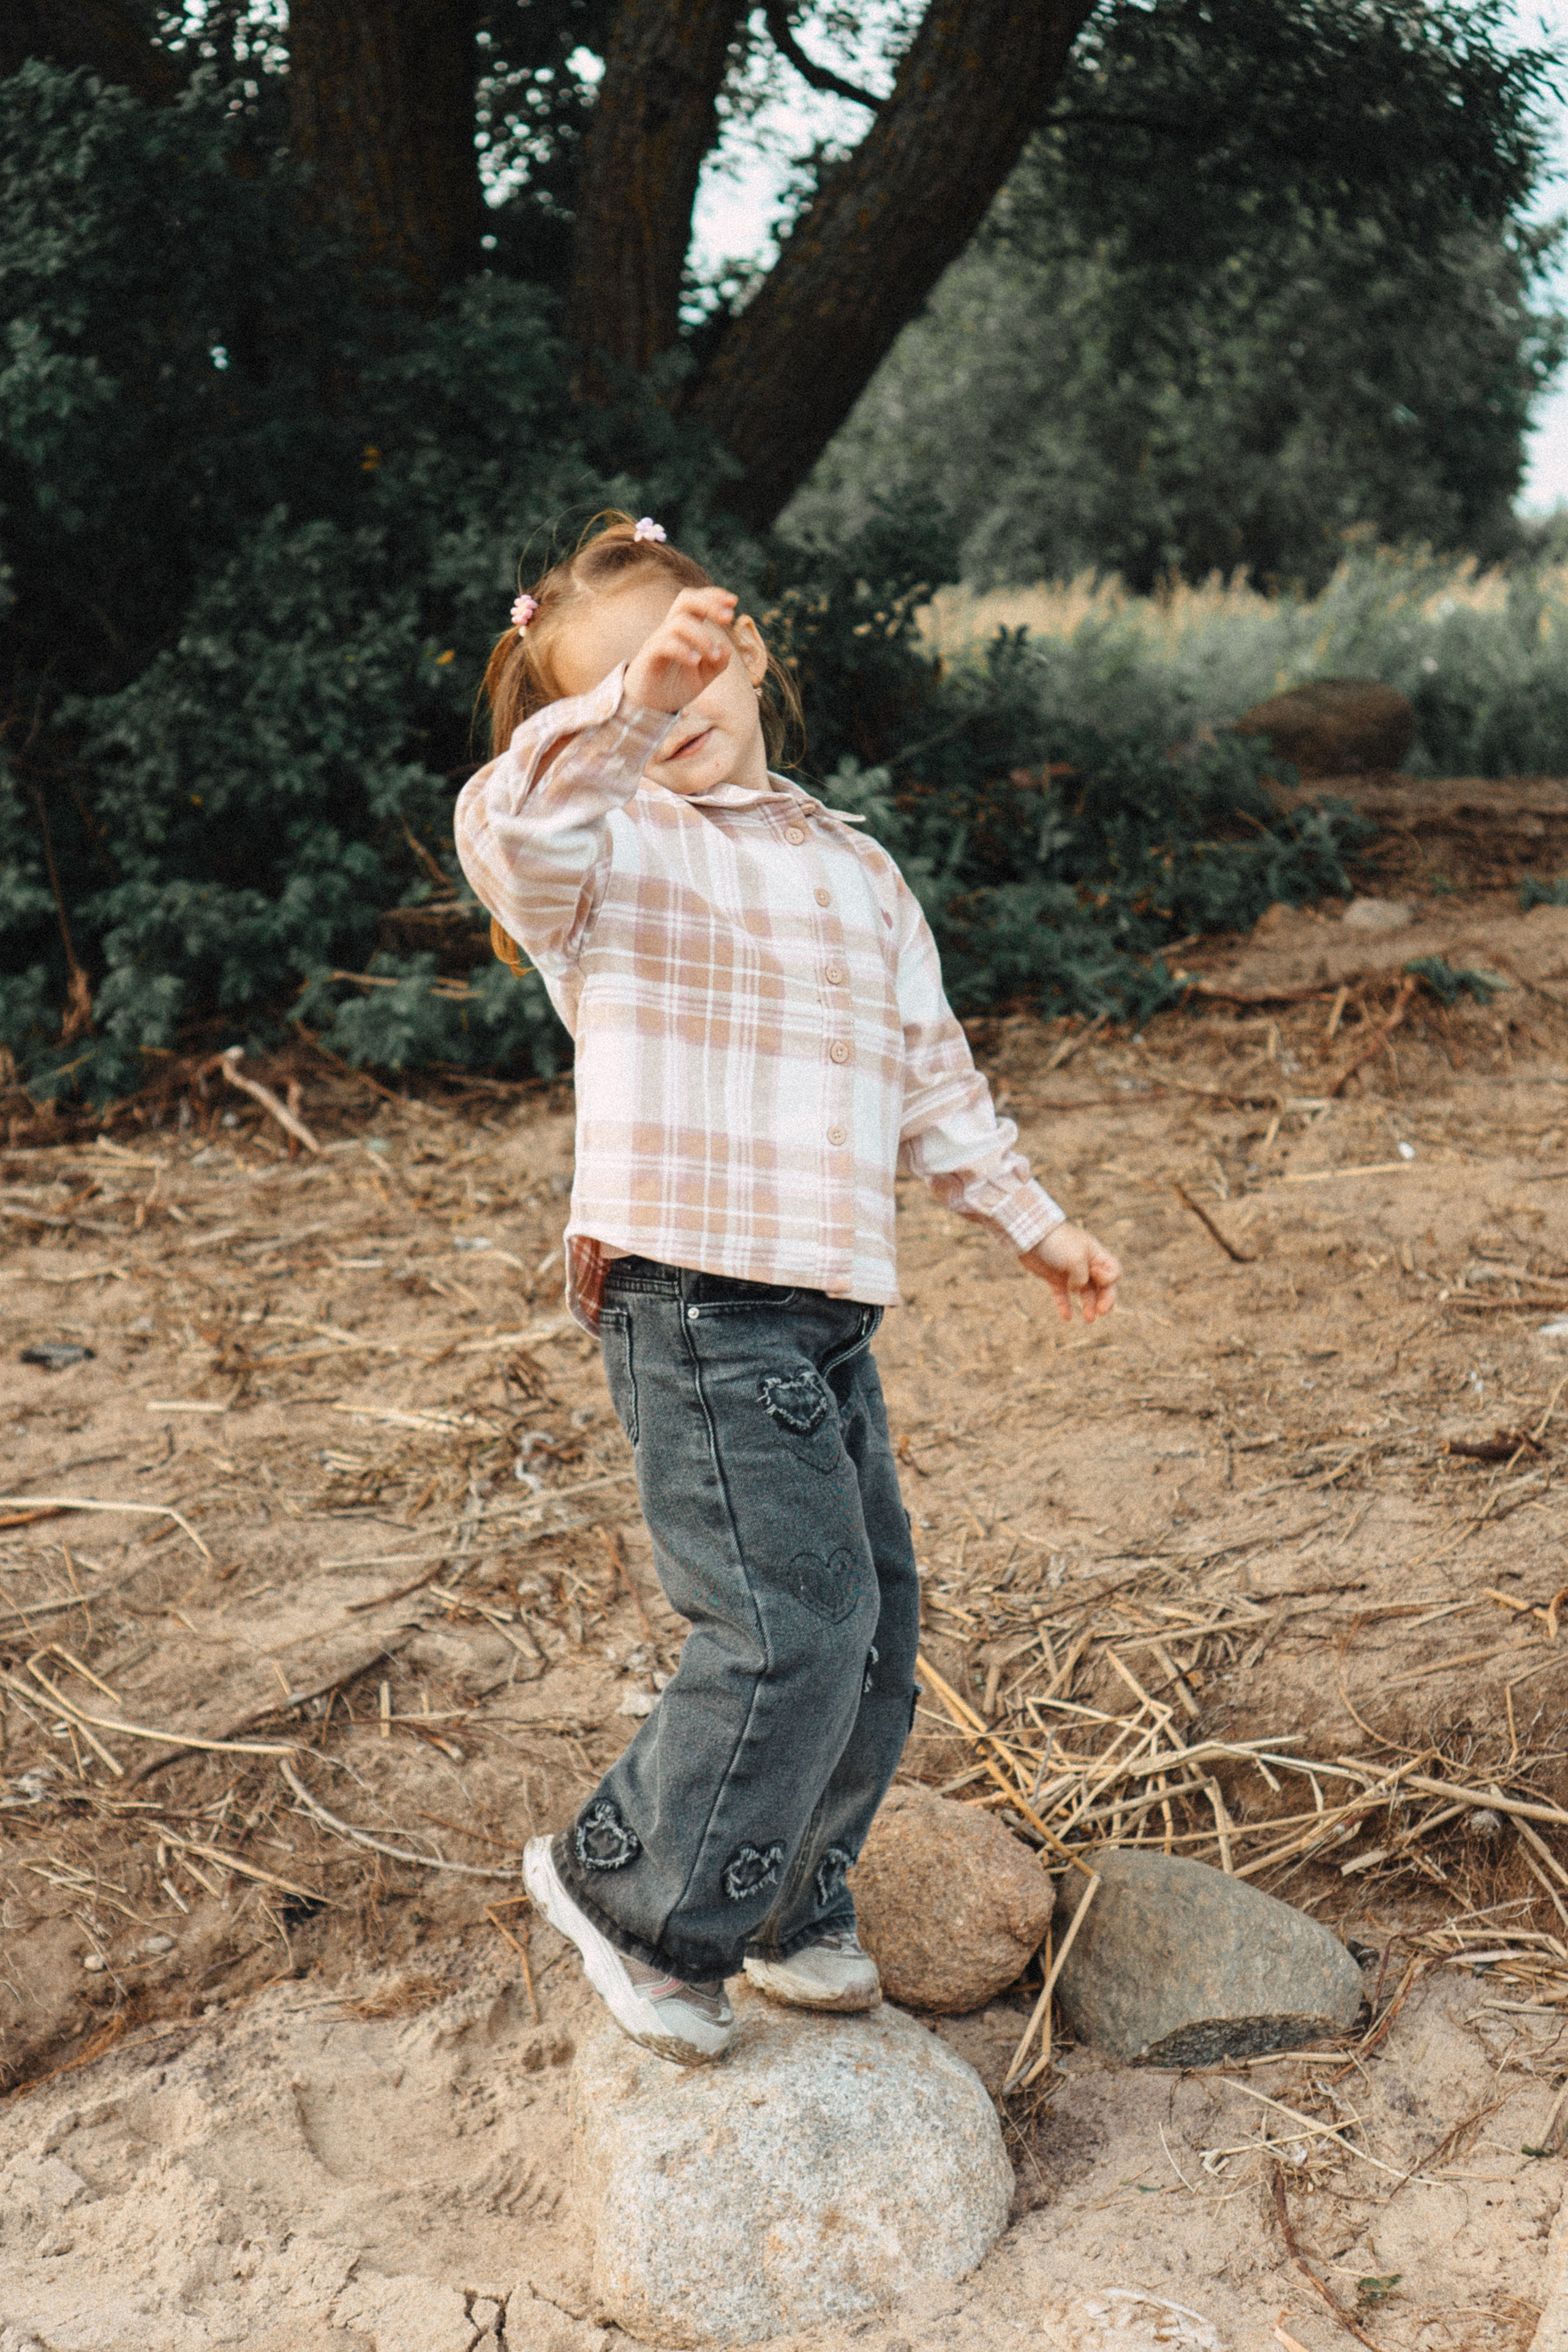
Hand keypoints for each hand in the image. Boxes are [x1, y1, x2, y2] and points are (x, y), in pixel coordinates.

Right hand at [623, 586, 737, 714]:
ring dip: (703, 636)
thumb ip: (717, 664)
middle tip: (728, 618)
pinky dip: (683, 649)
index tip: (734, 602)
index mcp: (685, 630)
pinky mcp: (648, 657)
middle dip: (709, 603)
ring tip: (714, 656)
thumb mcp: (703, 677)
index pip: (696, 601)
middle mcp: (670, 630)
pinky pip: (664, 644)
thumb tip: (727, 648)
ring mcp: (657, 641)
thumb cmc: (674, 686)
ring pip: (679, 623)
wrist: (649, 707)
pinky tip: (695, 661)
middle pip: (685, 600)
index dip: (714, 596)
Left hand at [1019, 1221, 1120, 1323]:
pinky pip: (1062, 1295)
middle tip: (1101, 1312)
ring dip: (1088, 1305)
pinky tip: (1066, 1317)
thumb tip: (1076, 1290)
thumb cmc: (1057, 1242)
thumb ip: (1082, 1278)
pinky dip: (1065, 1305)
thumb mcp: (1076, 1259)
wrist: (1030, 1234)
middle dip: (1104, 1299)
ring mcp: (1070, 1271)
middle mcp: (1086, 1264)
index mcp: (1096, 1255)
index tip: (1095, 1276)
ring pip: (1084, 1292)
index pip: (1113, 1271)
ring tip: (1088, 1319)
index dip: (1109, 1280)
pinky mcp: (1054, 1277)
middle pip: (1102, 1285)